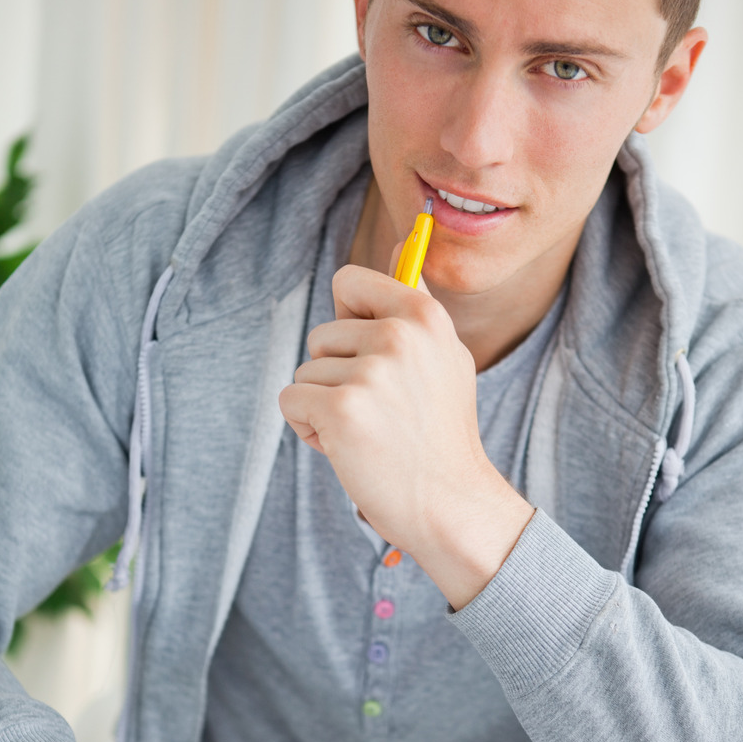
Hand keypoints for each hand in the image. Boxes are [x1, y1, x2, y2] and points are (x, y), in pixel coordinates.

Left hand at [279, 263, 532, 607]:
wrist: (450, 503)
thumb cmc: (440, 435)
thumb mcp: (445, 357)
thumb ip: (415, 306)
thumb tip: (403, 239)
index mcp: (424, 316)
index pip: (349, 282)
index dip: (347, 320)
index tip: (370, 354)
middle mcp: (398, 336)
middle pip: (321, 335)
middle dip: (336, 375)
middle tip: (380, 413)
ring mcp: (369, 373)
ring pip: (306, 371)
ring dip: (324, 406)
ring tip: (369, 433)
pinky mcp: (340, 410)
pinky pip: (291, 401)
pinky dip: (308, 429)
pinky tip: (348, 448)